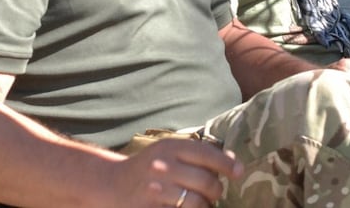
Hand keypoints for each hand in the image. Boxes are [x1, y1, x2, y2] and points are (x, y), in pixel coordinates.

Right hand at [117, 138, 242, 206]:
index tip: (239, 172)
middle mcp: (163, 166)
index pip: (206, 154)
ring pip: (197, 203)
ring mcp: (156, 190)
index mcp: (170, 147)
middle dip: (216, 191)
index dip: (227, 164)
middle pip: (206, 182)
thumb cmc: (148, 167)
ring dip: (205, 206)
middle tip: (213, 193)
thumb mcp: (168, 152)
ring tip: (202, 204)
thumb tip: (232, 160)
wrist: (111, 185)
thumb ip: (197, 153)